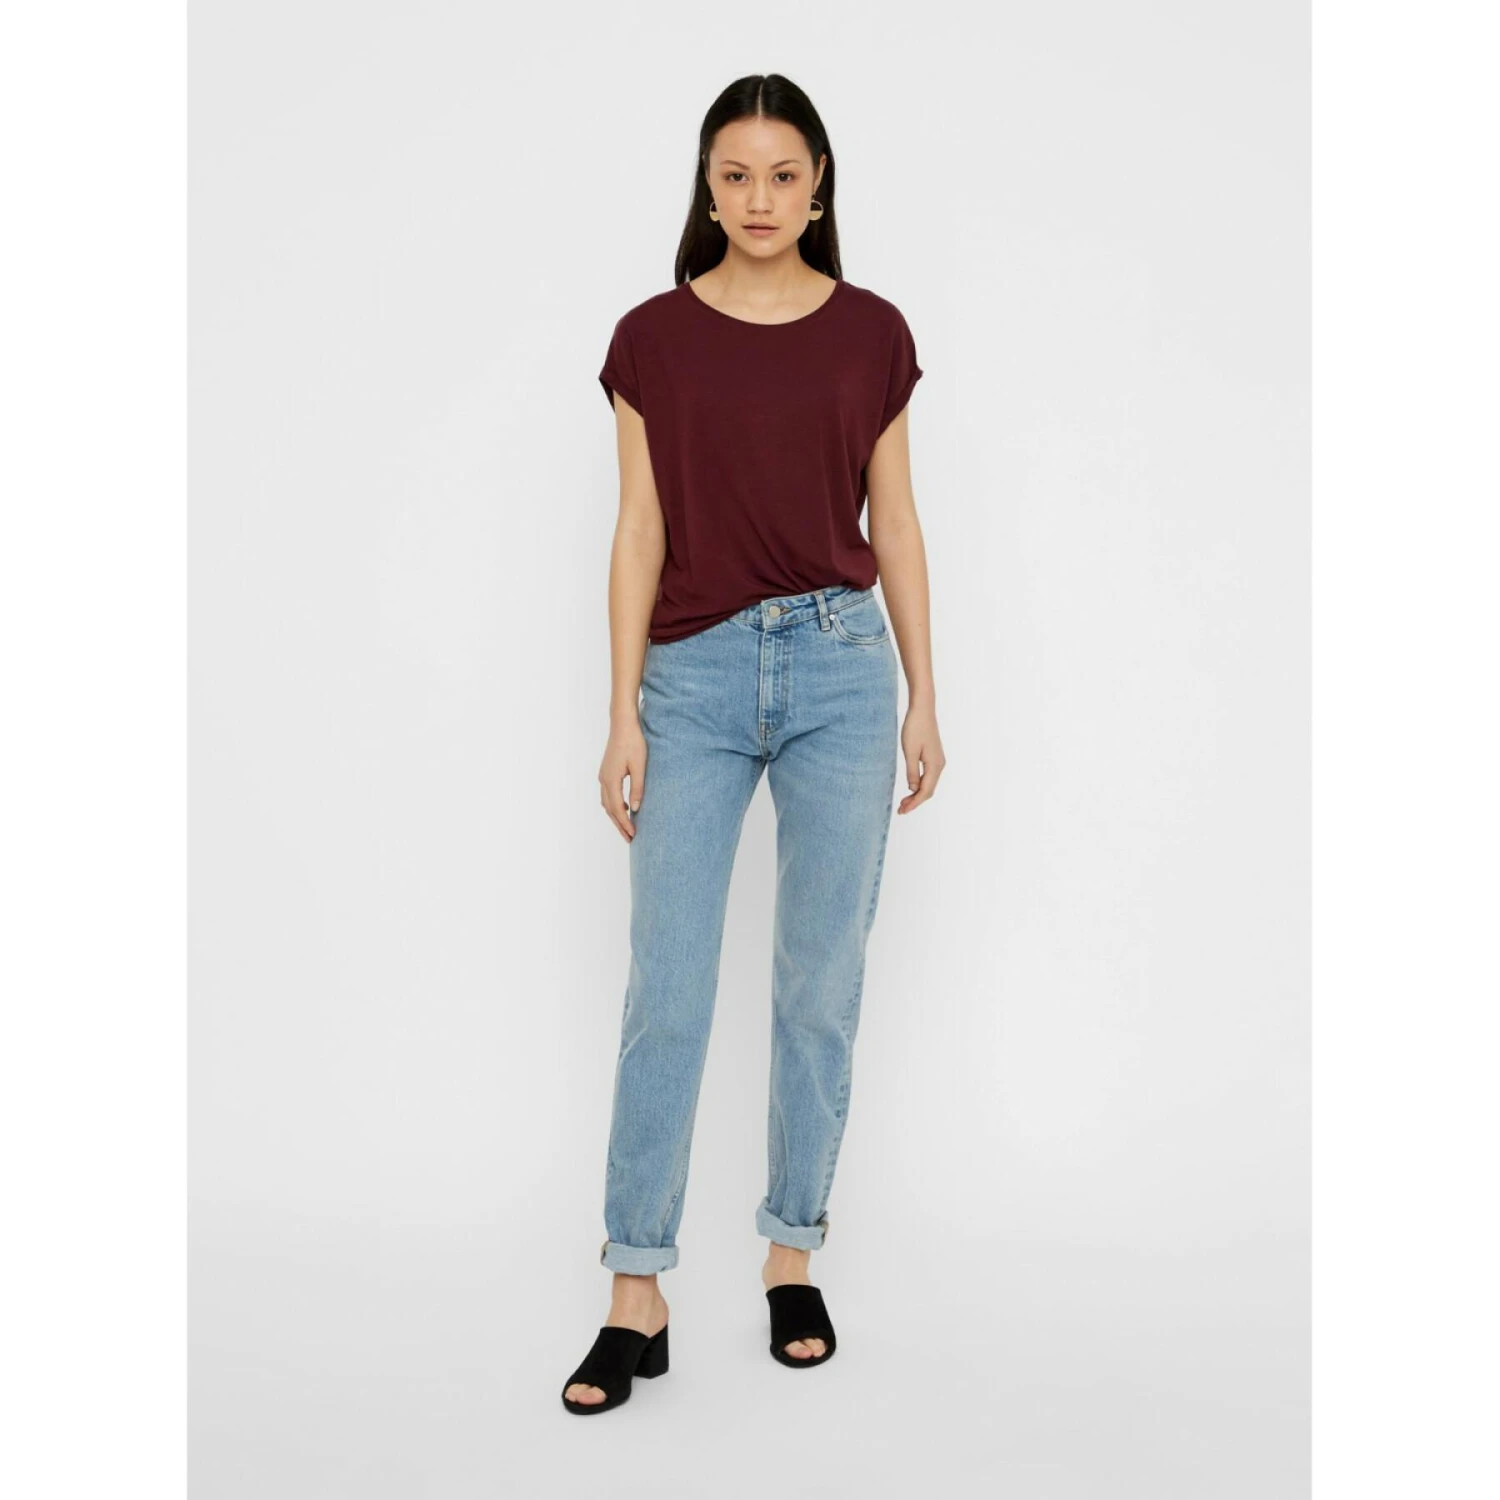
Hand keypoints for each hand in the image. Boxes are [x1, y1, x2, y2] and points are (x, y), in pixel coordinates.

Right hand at [599, 718, 647, 841]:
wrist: (623, 725)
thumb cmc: (634, 743)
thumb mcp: (640, 766)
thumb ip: (637, 788)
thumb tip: (636, 809)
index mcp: (611, 780)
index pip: (618, 809)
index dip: (625, 824)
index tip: (634, 835)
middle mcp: (603, 780)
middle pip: (610, 809)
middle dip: (619, 825)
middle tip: (630, 839)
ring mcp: (603, 776)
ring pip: (607, 803)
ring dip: (616, 817)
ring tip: (626, 828)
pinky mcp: (606, 772)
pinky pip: (608, 795)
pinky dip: (614, 806)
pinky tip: (625, 808)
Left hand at [898, 704, 944, 813]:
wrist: (923, 709)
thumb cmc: (915, 727)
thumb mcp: (910, 751)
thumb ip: (912, 772)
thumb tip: (913, 789)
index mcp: (935, 765)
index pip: (925, 791)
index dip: (914, 803)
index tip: (902, 811)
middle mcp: (939, 765)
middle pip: (929, 790)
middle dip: (915, 801)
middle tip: (900, 810)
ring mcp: (938, 760)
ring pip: (929, 784)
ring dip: (917, 794)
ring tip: (903, 802)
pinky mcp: (934, 756)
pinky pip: (928, 776)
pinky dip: (919, 785)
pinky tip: (911, 788)